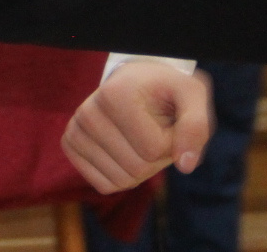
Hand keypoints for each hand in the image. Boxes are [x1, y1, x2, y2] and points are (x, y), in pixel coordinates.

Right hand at [62, 62, 212, 193]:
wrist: (136, 81)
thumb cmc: (166, 89)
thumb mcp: (192, 95)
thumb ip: (196, 127)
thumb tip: (185, 166)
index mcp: (114, 95)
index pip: (153, 149)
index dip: (172, 143)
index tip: (167, 120)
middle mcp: (87, 112)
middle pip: (136, 168)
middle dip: (157, 159)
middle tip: (155, 131)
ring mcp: (75, 129)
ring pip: (121, 181)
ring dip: (141, 169)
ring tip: (140, 138)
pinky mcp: (70, 145)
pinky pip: (104, 185)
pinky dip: (122, 177)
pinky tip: (123, 151)